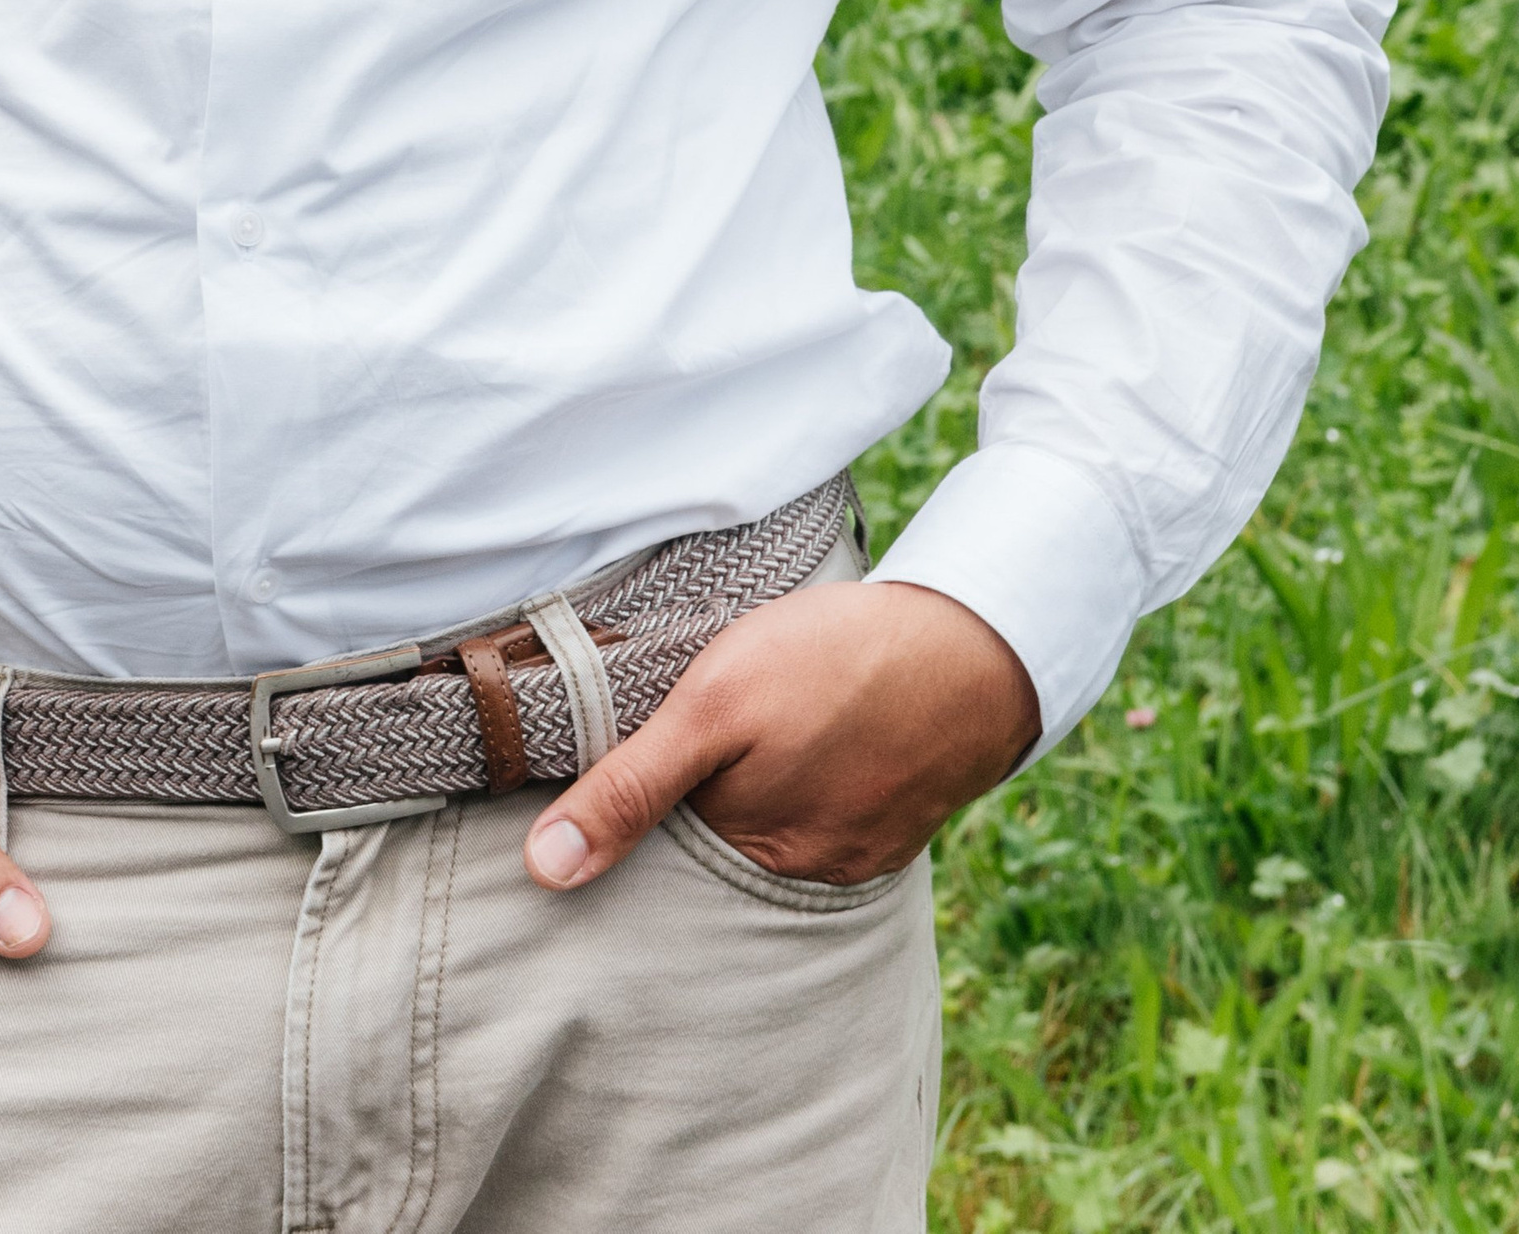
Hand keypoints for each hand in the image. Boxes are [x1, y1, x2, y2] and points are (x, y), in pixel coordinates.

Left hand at [524, 578, 1037, 894]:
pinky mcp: (888, 827)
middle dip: (691, 803)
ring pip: (768, 831)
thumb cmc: (835, 664)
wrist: (973, 644)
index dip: (628, 806)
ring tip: (754, 727)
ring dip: (750, 789)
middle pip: (714, 846)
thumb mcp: (713, 707)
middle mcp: (802, 876)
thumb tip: (545, 872)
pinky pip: (821, 818)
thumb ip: (630, 787)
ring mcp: (853, 855)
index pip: (657, 853)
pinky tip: (804, 736)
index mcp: (750, 855)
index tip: (613, 756)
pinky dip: (802, 783)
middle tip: (696, 726)